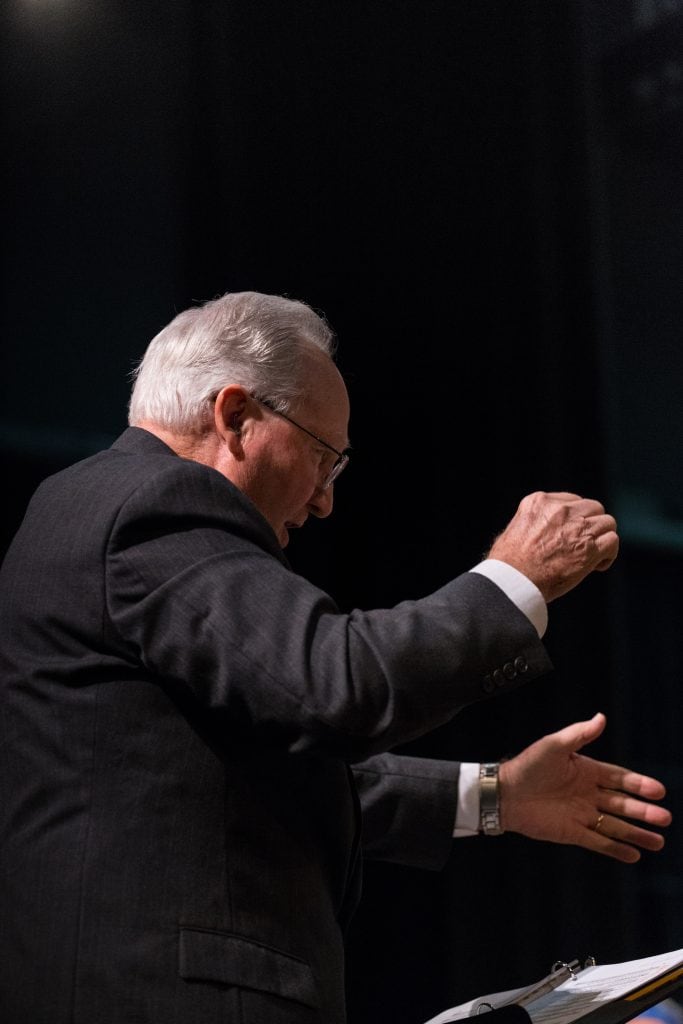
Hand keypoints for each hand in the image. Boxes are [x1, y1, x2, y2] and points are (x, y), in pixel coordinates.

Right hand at [487, 491, 618, 601]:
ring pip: (607, 522)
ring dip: (602, 538)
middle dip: (592, 525)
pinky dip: (608, 554)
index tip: (570, 534)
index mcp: (539, 502)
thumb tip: (544, 531)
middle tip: (584, 544)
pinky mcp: (590, 547)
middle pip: (593, 507)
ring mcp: (577, 527)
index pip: (572, 501)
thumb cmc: (508, 563)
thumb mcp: (514, 529)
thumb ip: (534, 523)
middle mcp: (560, 509)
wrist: (512, 580)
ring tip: (592, 556)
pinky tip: (597, 565)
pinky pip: (612, 541)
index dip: (575, 519)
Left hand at [498, 713, 671, 862]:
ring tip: (659, 842)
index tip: (659, 791)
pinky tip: (634, 854)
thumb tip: (602, 717)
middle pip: (622, 804)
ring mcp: (581, 814)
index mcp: (586, 771)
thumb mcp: (555, 745)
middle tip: (666, 819)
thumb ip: (580, 734)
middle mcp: (587, 793)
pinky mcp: (571, 832)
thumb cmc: (528, 765)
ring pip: (615, 826)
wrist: (504, 793)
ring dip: (636, 833)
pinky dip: (616, 849)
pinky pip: (598, 842)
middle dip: (644, 812)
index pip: (619, 778)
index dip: (639, 785)